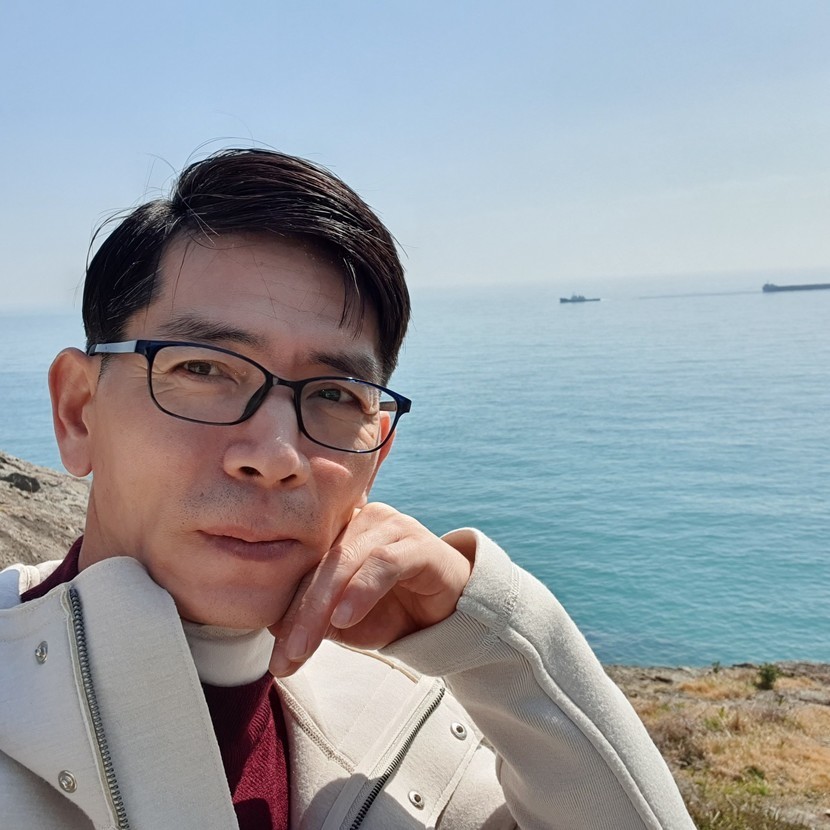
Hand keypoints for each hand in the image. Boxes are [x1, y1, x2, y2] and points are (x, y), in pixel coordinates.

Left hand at [268, 503, 473, 676]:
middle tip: (289, 655)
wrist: (450, 616)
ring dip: (322, 605)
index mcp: (340, 530)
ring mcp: (392, 526)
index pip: (304, 567)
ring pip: (345, 561)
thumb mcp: (345, 621)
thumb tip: (272, 624)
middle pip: (321, 563)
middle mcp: (364, 519)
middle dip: (301, 613)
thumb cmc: (392, 611)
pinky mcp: (419, 543)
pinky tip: (345, 617)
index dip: (286, 610)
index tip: (278, 658)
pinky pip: (384, 562)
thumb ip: (312, 617)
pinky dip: (361, 590)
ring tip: (307, 644)